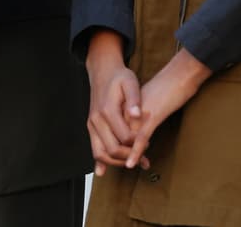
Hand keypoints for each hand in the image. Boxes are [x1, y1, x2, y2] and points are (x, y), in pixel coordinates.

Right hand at [85, 30, 145, 175]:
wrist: (102, 71)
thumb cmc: (119, 77)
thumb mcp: (130, 83)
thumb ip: (134, 99)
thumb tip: (138, 115)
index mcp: (107, 110)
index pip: (124, 138)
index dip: (138, 145)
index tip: (148, 143)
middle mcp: (96, 119)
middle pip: (112, 150)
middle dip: (129, 157)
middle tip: (144, 155)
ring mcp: (92, 124)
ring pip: (101, 153)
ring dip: (117, 162)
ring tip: (132, 161)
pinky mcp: (91, 127)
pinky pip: (94, 148)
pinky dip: (100, 161)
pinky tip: (103, 171)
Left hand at [124, 48, 211, 169]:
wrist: (178, 77)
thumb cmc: (164, 90)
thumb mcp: (144, 102)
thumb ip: (135, 114)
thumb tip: (131, 129)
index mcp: (124, 106)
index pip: (111, 130)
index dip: (113, 145)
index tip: (116, 158)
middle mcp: (126, 110)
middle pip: (115, 137)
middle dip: (119, 155)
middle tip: (127, 165)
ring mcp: (138, 114)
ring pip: (125, 140)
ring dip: (127, 156)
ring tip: (132, 166)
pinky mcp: (151, 117)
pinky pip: (140, 138)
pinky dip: (135, 152)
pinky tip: (131, 163)